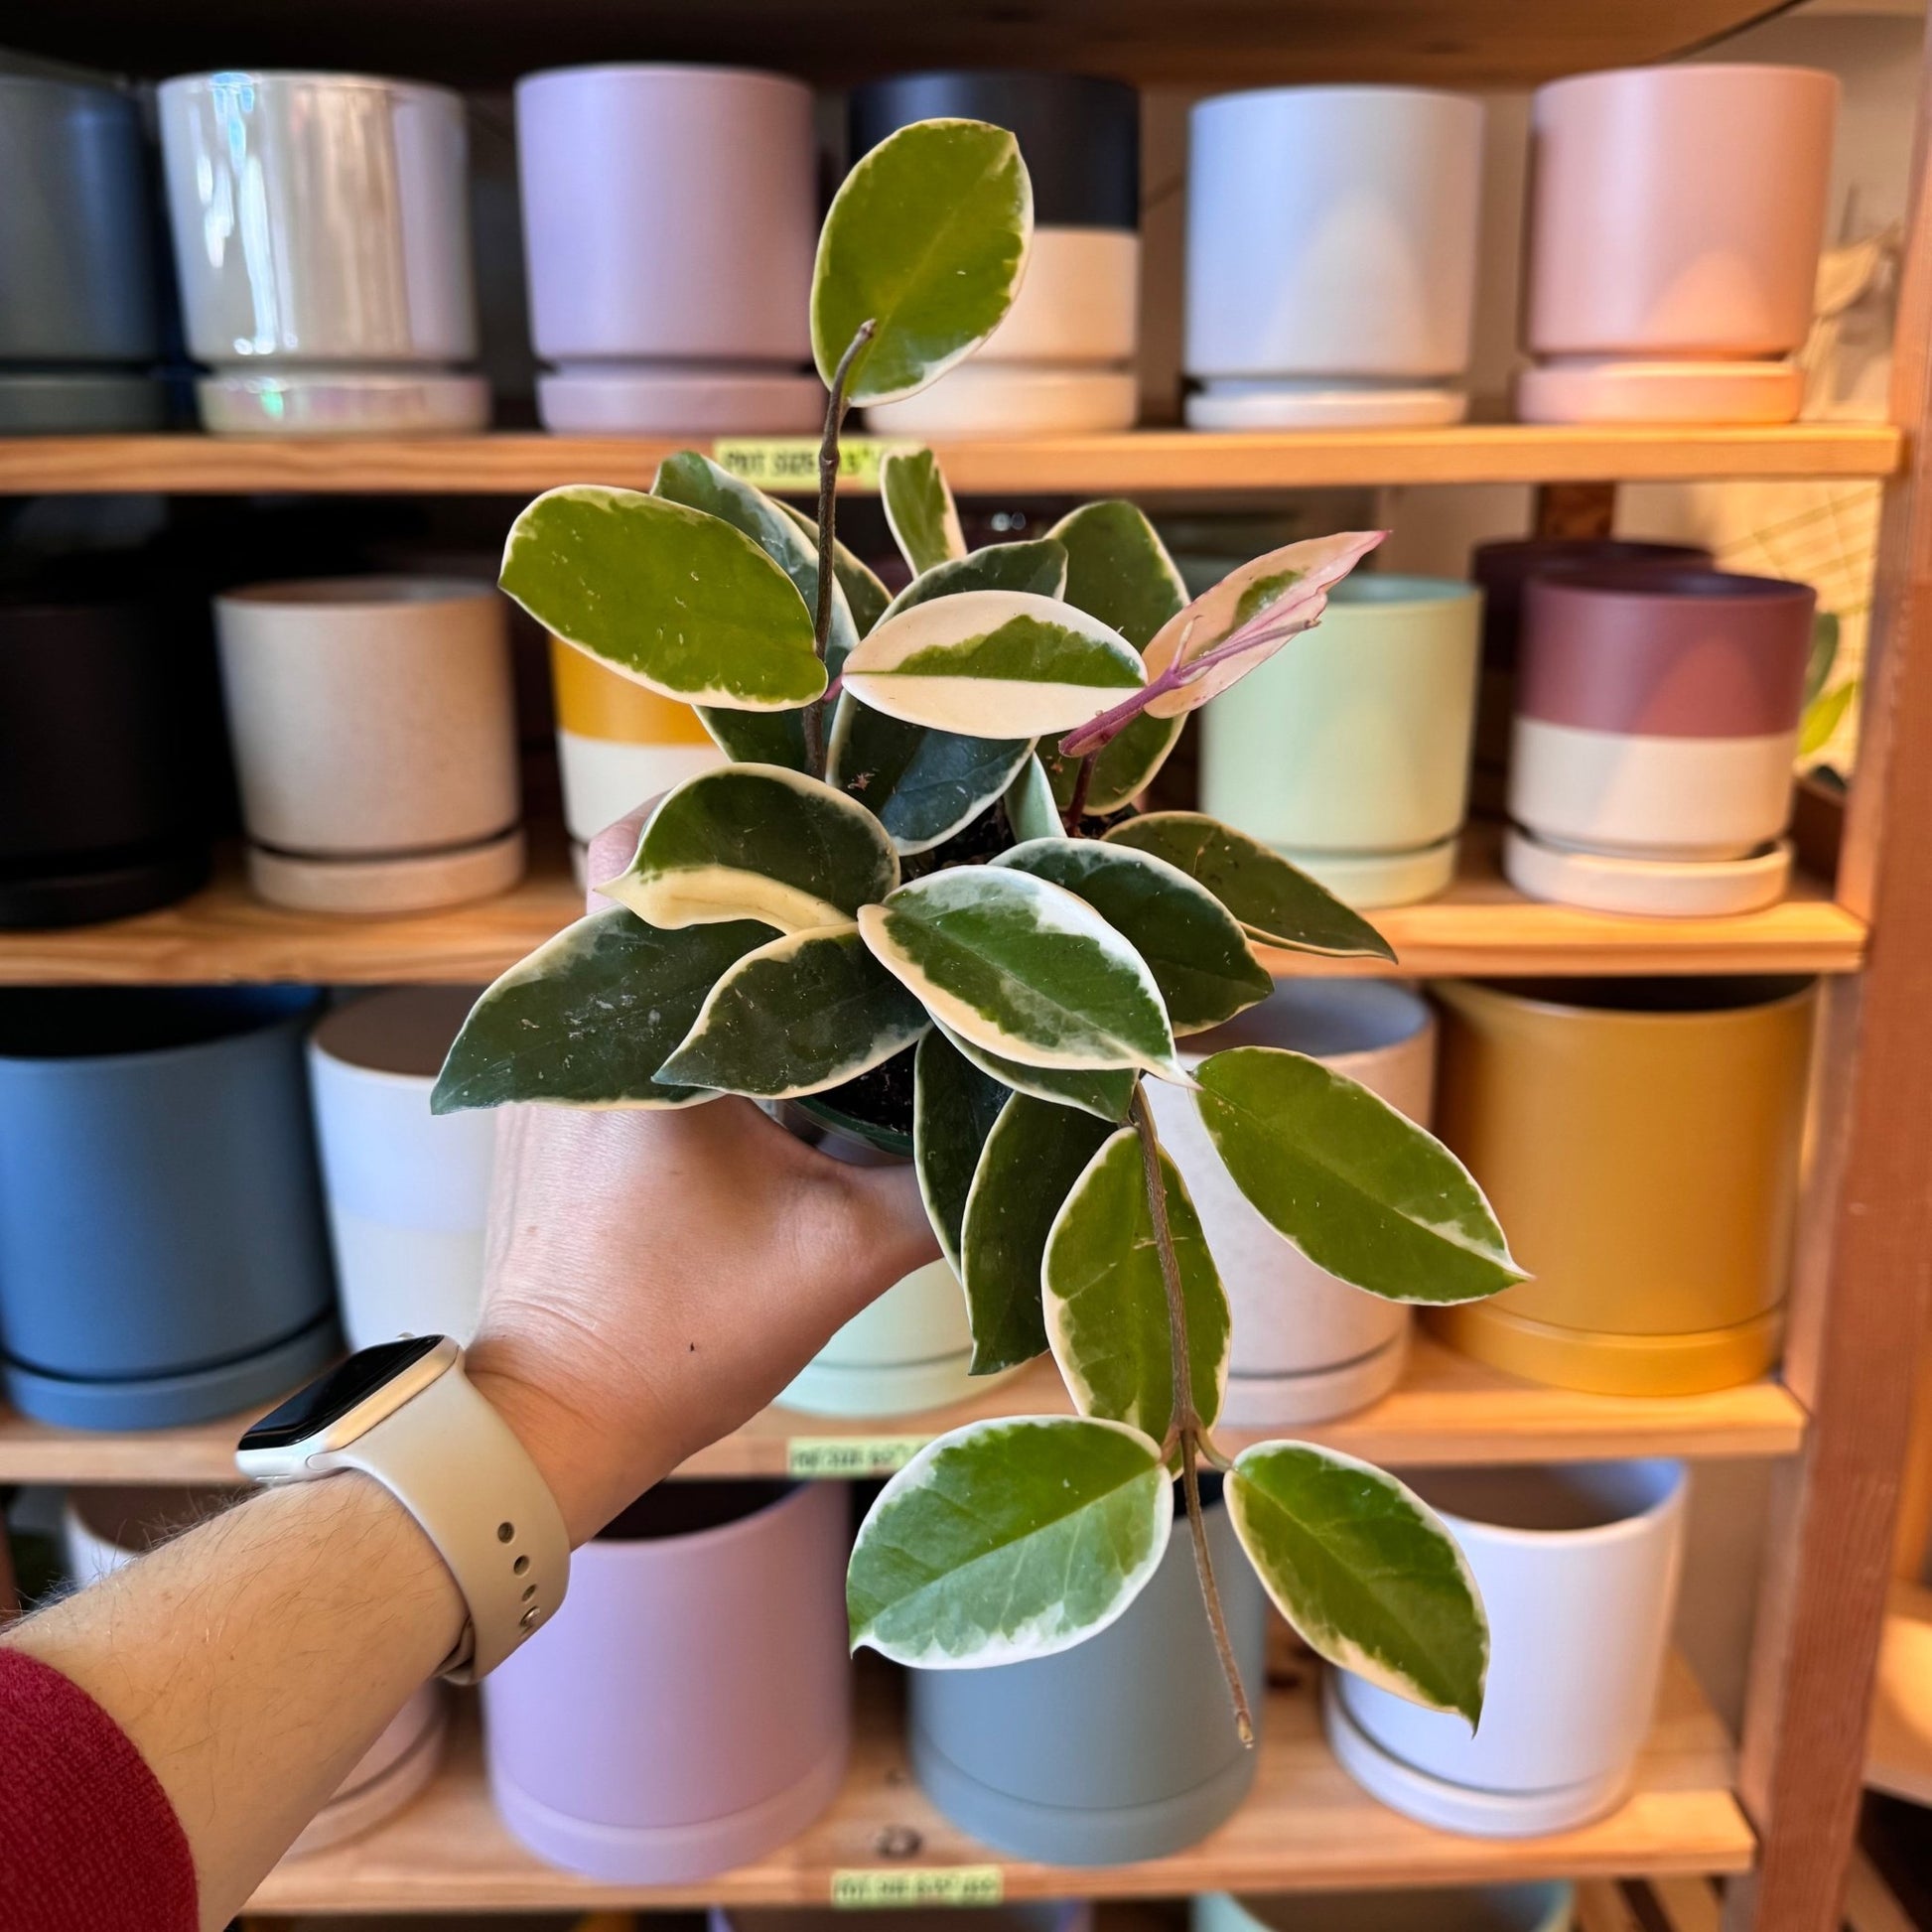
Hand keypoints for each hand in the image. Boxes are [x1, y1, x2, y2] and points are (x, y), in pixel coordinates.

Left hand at [466, 805, 938, 1542]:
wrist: (563, 1417)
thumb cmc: (684, 1334)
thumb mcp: (840, 1255)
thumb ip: (946, 1180)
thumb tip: (1049, 1112)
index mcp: (637, 1035)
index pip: (655, 849)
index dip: (745, 812)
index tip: (840, 817)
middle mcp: (575, 1025)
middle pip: (645, 877)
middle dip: (746, 863)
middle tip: (852, 864)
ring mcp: (556, 1063)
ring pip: (636, 942)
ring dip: (720, 931)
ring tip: (828, 934)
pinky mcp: (560, 1102)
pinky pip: (626, 1005)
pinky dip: (695, 995)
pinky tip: (778, 1026)